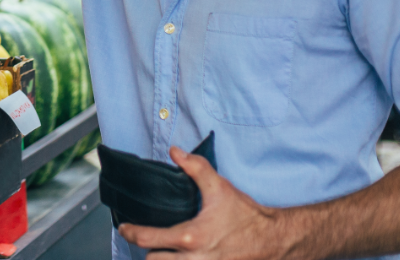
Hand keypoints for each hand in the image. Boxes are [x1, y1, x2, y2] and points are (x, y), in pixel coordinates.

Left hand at [118, 146, 289, 259]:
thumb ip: (195, 167)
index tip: (125, 228)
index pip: (148, 239)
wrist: (275, 241)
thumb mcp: (220, 188)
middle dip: (147, 252)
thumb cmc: (247, 216)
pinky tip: (177, 257)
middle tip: (144, 240)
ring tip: (159, 251)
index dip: (131, 233)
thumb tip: (175, 152)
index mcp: (191, 237)